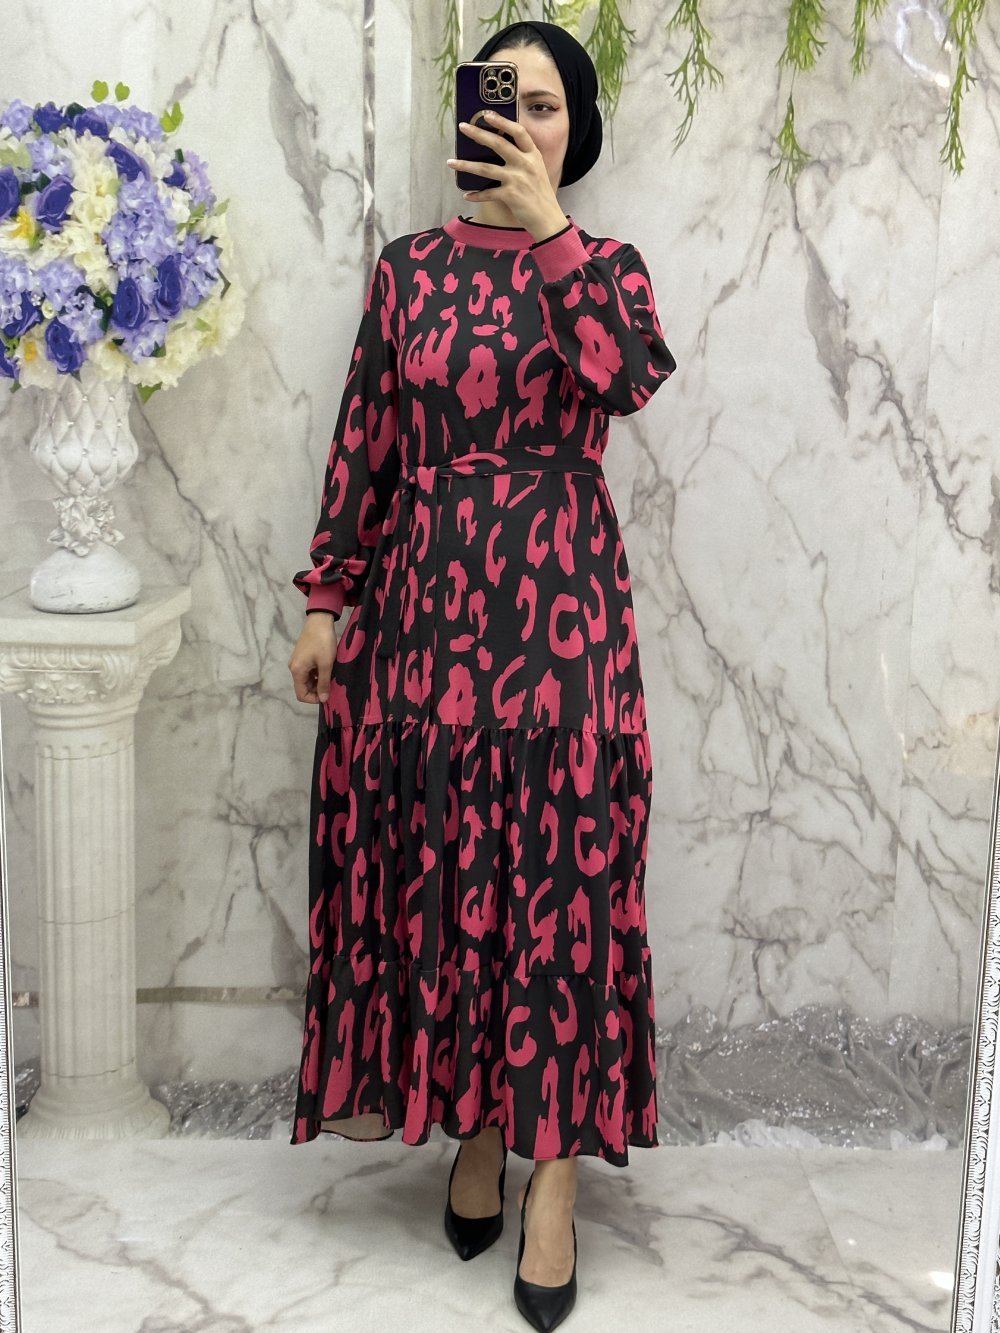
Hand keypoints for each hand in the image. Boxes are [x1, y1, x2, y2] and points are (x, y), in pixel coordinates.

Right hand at [288, 612, 337, 704]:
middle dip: (317, 690)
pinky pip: (309, 671)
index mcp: (297, 671)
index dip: (314, 699)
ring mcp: (298, 662)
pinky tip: (328, 669)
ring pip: (307, 680)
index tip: (327, 695)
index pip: (301, 695)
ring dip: (318, 682)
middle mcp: (294, 668)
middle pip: (304, 688)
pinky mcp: (303, 656)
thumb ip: (324, 683)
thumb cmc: (323, 642)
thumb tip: (323, 700)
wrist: (319, 620)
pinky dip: (317, 674)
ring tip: (332, 677)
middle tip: (332, 686)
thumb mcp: (326, 664)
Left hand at [446, 112, 565, 237]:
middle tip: (462, 126)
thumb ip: (523, 157)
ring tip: (451, 162)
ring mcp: (518, 179)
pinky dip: (476, 195)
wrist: (548, 219)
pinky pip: (488, 193)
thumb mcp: (537, 170)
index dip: (502, 121)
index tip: (487, 114)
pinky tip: (466, 195)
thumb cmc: (540, 194)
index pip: (518, 131)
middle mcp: (525, 164)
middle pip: (498, 144)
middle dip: (478, 134)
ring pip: (486, 168)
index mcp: (533, 155)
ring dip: (466, 165)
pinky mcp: (511, 196)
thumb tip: (499, 146)